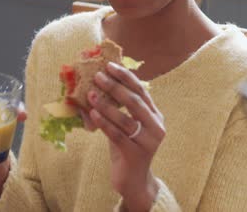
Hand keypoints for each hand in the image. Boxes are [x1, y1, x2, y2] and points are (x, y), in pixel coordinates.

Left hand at [87, 62, 164, 210]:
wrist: (133, 181)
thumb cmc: (126, 148)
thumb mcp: (123, 125)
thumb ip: (115, 108)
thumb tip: (93, 85)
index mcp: (155, 115)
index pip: (141, 90)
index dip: (125, 76)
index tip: (109, 65)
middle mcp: (156, 126)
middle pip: (135, 101)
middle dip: (115, 86)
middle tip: (97, 76)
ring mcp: (148, 141)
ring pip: (125, 118)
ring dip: (106, 104)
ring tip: (90, 93)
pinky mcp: (136, 154)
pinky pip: (117, 134)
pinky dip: (104, 122)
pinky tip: (92, 113)